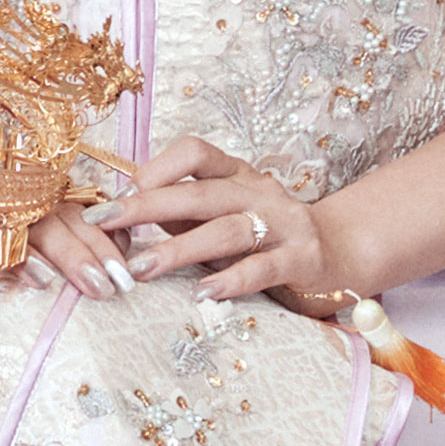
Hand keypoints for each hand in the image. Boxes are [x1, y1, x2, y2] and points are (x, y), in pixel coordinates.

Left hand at [94, 138, 339, 306]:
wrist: (339, 251)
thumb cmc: (266, 235)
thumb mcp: (223, 216)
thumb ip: (181, 215)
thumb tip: (121, 215)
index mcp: (236, 174)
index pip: (195, 152)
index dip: (155, 168)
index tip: (117, 194)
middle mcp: (259, 191)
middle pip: (199, 193)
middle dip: (147, 207)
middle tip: (105, 224)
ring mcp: (284, 223)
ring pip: (227, 230)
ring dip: (180, 249)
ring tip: (142, 268)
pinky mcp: (303, 258)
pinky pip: (265, 267)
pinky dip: (233, 280)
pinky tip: (203, 294)